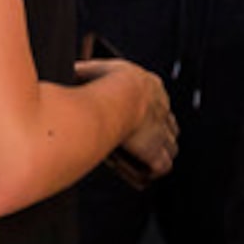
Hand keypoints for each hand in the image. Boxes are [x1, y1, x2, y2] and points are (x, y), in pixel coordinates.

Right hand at [76, 57, 176, 182]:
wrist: (120, 98)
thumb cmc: (107, 83)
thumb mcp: (95, 70)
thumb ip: (86, 72)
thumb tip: (73, 71)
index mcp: (149, 87)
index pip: (155, 100)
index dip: (148, 110)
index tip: (139, 116)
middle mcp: (160, 108)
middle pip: (167, 122)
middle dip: (159, 131)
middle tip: (145, 140)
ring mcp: (161, 130)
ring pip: (170, 143)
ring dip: (161, 150)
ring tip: (149, 158)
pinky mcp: (155, 149)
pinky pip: (162, 164)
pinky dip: (156, 169)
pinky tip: (148, 173)